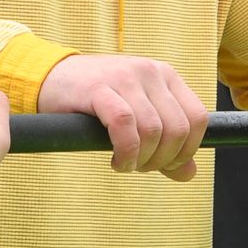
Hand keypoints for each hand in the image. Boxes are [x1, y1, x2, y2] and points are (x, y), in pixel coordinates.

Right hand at [36, 52, 211, 179]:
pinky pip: (124, 125)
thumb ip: (165, 145)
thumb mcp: (138, 117)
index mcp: (166, 76)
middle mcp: (150, 72)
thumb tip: (189, 174)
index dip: (188, 150)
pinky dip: (125, 151)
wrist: (50, 78)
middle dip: (162, 159)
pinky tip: (117, 160)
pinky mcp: (99, 87)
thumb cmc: (96, 101)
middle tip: (141, 167)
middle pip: (177, 129)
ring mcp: (126, 77)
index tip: (166, 164)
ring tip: (126, 164)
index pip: (197, 118)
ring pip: (153, 130)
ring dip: (142, 159)